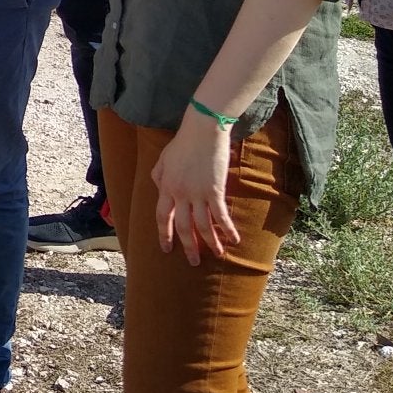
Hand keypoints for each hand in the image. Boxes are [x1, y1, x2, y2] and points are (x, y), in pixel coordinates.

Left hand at [150, 113, 237, 264]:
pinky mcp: (215, 190)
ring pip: (202, 226)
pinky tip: (234, 239)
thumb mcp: (162, 159)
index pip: (162, 217)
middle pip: (183, 226)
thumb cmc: (182, 143)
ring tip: (217, 254)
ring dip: (210, 242)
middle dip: (188, 246)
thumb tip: (159, 189)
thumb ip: (158, 176)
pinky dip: (227, 229)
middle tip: (194, 262)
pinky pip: (220, 215)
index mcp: (166, 187)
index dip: (164, 234)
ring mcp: (198, 193)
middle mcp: (180, 194)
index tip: (166, 248)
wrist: (202, 131)